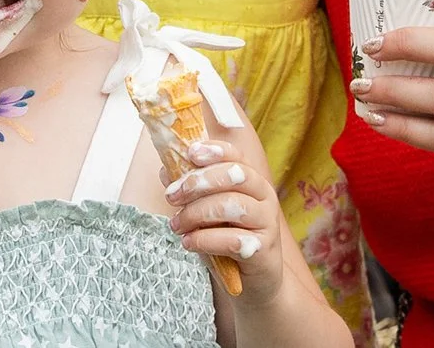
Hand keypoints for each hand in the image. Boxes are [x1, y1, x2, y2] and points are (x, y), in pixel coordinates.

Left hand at [165, 139, 283, 301]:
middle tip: (171, 197)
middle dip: (197, 182)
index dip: (214, 151)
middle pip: (235, 175)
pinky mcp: (264, 251)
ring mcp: (267, 223)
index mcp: (252, 180)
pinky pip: (232, 240)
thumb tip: (166, 170)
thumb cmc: (226, 239)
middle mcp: (264, 197)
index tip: (190, 153)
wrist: (250, 282)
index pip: (236, 156)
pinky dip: (204, 239)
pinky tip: (188, 243)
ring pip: (232, 205)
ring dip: (196, 213)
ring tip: (176, 225)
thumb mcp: (206, 211)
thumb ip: (190, 190)